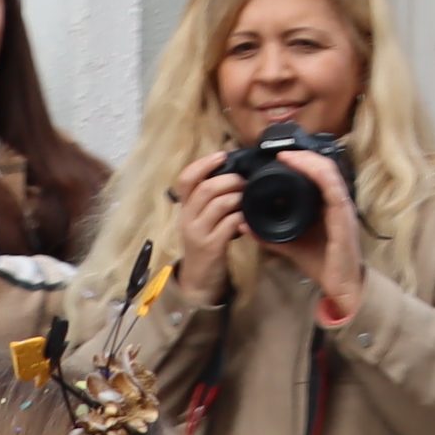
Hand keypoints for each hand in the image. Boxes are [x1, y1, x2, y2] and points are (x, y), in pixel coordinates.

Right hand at [170, 151, 244, 302]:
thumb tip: (233, 175)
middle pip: (206, 188)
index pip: (186, 179)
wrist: (199, 280)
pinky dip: (243, 217)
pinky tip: (249, 218)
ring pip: (219, 204)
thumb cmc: (205, 243)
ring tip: (249, 198)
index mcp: (184, 208)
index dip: (204, 164)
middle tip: (246, 182)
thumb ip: (210, 200)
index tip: (222, 155)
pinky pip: (230, 224)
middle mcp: (187, 218)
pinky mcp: (212, 246)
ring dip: (239, 197)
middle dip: (231, 180)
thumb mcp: (202, 219)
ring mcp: (198, 232)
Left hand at [281, 148, 368, 316]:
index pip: (318, 174)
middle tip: (280, 152)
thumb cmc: (321, 263)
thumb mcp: (289, 244)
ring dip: (307, 160)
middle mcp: (337, 201)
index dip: (301, 162)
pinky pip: (332, 186)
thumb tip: (243, 223)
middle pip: (324, 167)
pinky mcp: (344, 215)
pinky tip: (301, 168)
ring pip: (328, 172)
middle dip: (302, 156)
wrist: (341, 285)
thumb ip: (268, 234)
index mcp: (326, 205)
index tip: (278, 157)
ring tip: (287, 155)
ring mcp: (342, 206)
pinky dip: (316, 173)